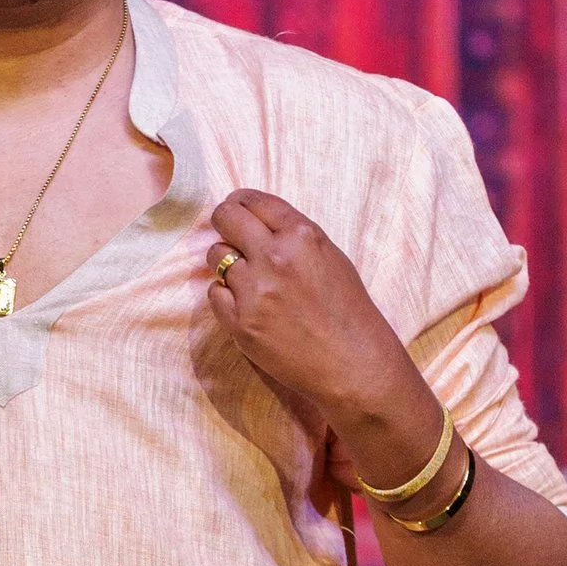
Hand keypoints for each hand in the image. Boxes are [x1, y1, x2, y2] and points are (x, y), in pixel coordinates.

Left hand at [207, 188, 436, 484]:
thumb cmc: (347, 310)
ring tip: (248, 278)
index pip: (254, 201)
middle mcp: (275, 257)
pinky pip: (214, 293)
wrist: (352, 364)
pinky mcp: (240, 322)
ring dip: (226, 263)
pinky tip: (247, 303)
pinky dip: (226, 295)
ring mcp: (254, 290)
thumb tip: (253, 222)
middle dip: (223, 221)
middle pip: (225, 218)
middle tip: (226, 231)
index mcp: (302, 235)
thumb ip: (292, 236)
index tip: (235, 208)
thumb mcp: (329, 257)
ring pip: (216, 257)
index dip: (239, 202)